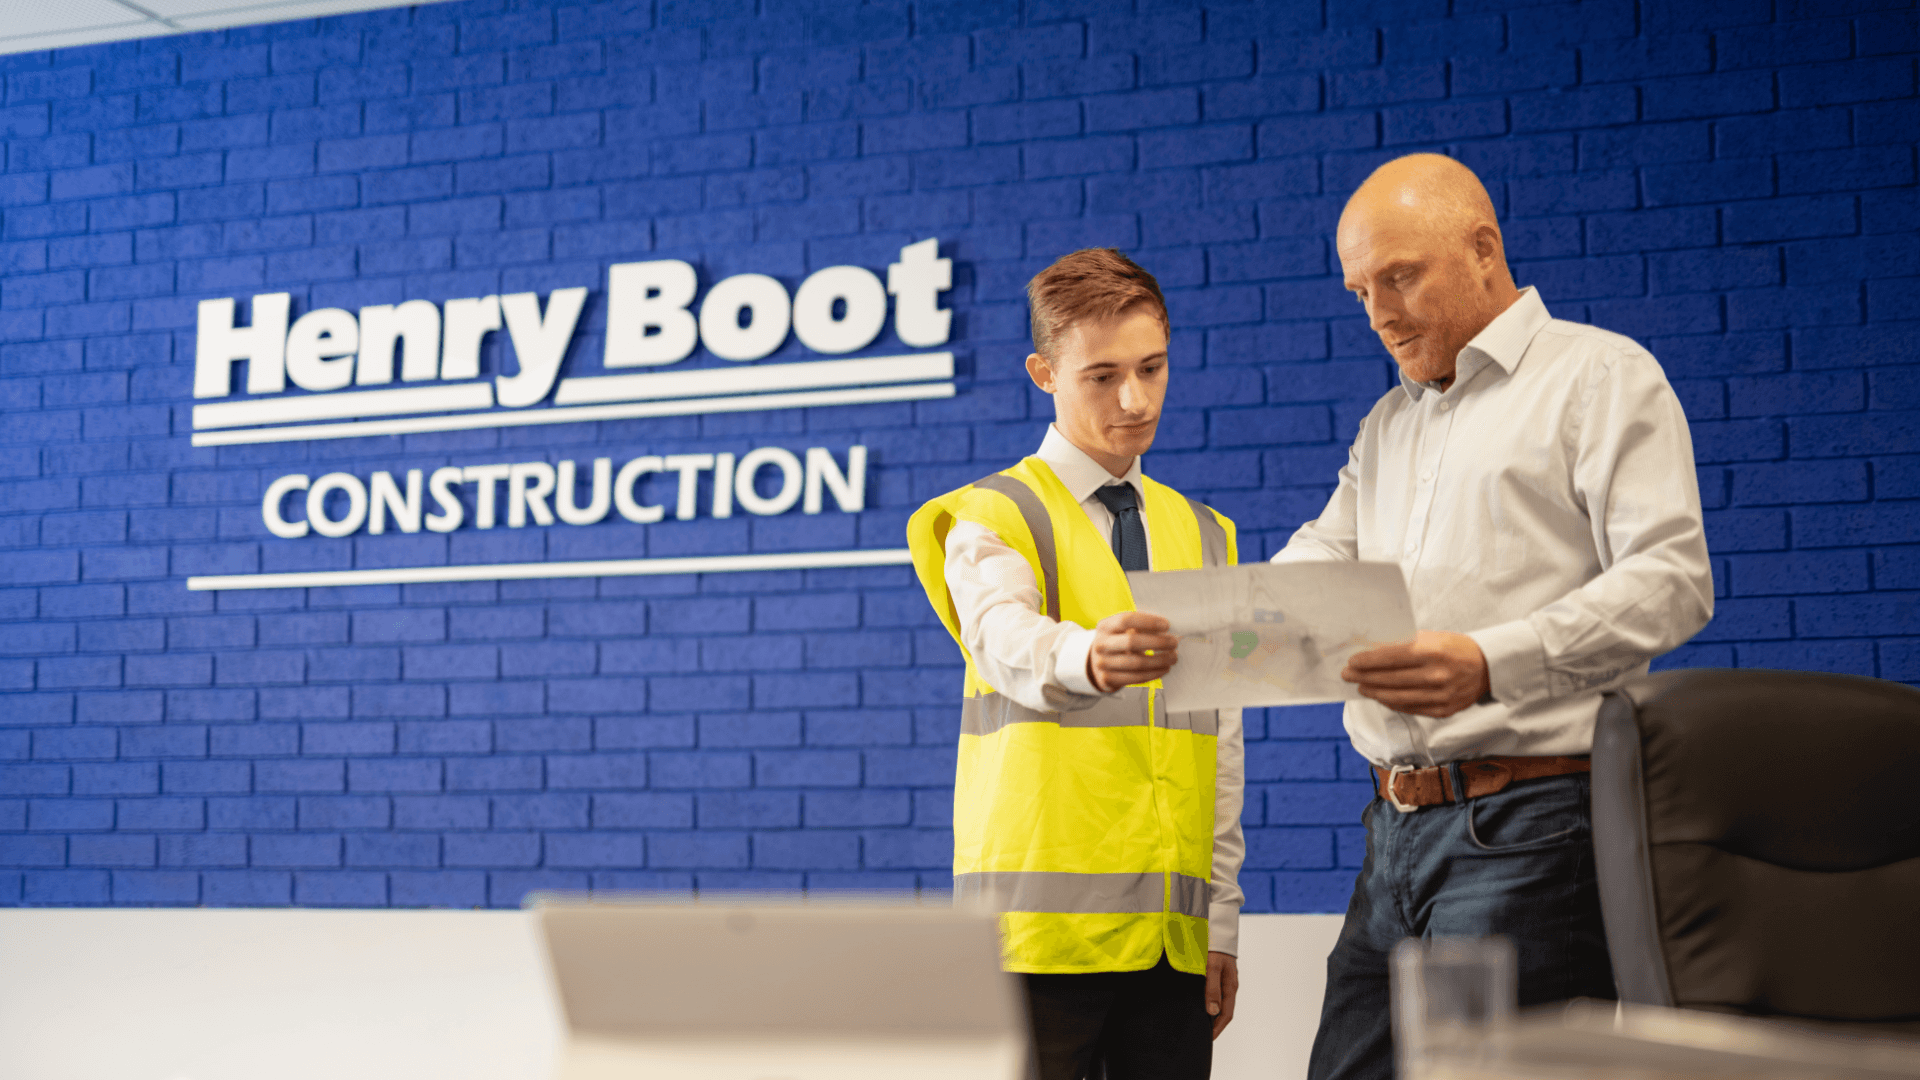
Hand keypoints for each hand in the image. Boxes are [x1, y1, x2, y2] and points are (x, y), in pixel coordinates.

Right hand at [1085, 611, 1178, 692]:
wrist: (1096, 662)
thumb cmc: (1116, 642)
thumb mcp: (1121, 630)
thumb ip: (1140, 626)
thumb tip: (1167, 629)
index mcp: (1105, 626)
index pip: (1126, 620)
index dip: (1148, 622)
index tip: (1166, 625)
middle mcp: (1101, 644)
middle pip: (1132, 642)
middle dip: (1158, 642)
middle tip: (1173, 642)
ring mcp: (1103, 663)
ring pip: (1137, 663)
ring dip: (1160, 660)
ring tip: (1173, 657)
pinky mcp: (1108, 679)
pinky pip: (1136, 678)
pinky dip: (1154, 673)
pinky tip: (1164, 668)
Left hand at [1206, 951, 1237, 1039]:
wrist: (1216, 928)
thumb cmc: (1215, 947)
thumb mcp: (1212, 968)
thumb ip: (1212, 989)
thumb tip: (1213, 1011)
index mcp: (1230, 986)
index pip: (1226, 1014)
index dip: (1218, 1028)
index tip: (1208, 1038)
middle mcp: (1229, 985)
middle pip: (1224, 1010)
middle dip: (1214, 1024)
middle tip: (1202, 1033)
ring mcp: (1224, 979)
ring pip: (1219, 1001)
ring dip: (1211, 1013)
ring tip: (1199, 1021)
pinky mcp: (1217, 973)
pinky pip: (1214, 992)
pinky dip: (1208, 1001)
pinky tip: (1199, 1002)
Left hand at [1342, 630, 1489, 717]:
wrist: (1488, 667)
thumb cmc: (1455, 647)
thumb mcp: (1431, 637)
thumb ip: (1404, 644)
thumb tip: (1371, 649)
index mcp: (1432, 651)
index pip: (1390, 657)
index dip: (1368, 661)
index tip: (1352, 661)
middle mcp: (1436, 675)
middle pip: (1390, 679)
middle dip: (1364, 677)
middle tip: (1348, 675)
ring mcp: (1440, 695)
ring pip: (1397, 697)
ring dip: (1374, 692)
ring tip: (1361, 687)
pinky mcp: (1443, 710)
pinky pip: (1410, 708)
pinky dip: (1392, 703)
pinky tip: (1381, 697)